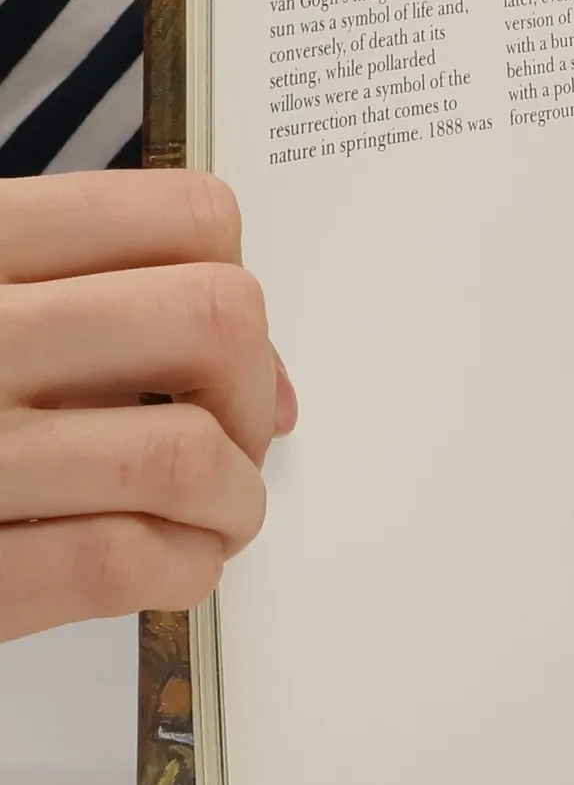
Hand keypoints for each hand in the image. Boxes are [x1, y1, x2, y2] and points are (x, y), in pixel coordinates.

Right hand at [0, 172, 296, 644]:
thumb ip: (94, 314)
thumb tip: (269, 387)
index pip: (184, 215)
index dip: (237, 283)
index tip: (226, 350)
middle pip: (213, 320)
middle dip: (250, 392)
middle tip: (230, 437)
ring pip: (183, 453)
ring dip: (235, 499)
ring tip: (214, 517)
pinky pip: (121, 559)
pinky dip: (184, 568)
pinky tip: (171, 567)